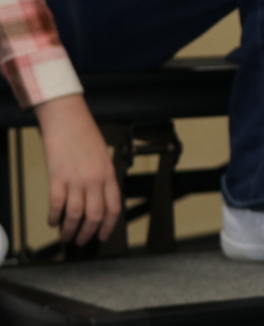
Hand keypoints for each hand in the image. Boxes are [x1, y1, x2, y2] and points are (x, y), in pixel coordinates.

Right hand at [34, 95, 120, 245]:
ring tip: (67, 236)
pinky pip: (56, 204)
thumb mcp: (103, 156)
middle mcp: (94, 179)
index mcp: (109, 174)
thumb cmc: (85, 134)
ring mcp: (75, 179)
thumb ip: (103, 178)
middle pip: (94, 215)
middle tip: (82, 241)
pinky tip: (52, 222)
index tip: (103, 235)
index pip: (114, 207)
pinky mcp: (57, 178)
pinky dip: (53, 217)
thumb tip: (100, 199)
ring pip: (75, 215)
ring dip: (70, 230)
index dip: (109, 226)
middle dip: (88, 233)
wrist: (67, 119)